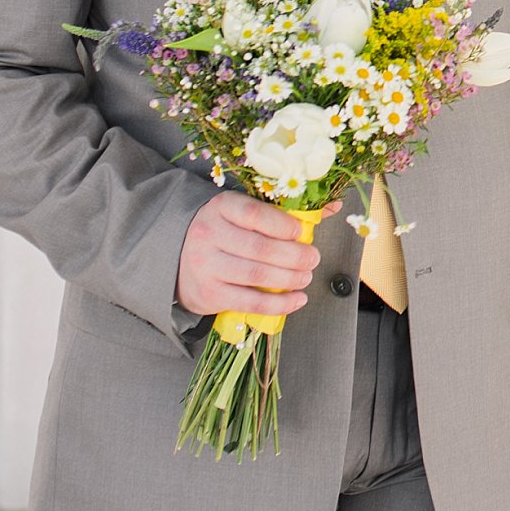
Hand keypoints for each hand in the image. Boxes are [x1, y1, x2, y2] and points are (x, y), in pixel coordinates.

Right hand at [174, 193, 336, 316]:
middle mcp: (209, 234)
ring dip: (290, 278)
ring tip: (305, 277)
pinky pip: (250, 301)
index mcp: (220, 207)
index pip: (255, 214)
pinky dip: (279, 304)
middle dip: (295, 256)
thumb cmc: (223, 232)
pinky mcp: (209, 294)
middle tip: (313, 258)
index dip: (284, 225)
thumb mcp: (242, 213)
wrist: (177, 258)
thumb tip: (332, 207)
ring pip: (257, 274)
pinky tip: (297, 299)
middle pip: (261, 247)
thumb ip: (281, 210)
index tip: (301, 232)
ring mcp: (206, 266)